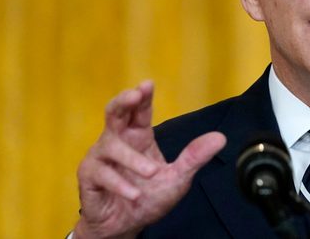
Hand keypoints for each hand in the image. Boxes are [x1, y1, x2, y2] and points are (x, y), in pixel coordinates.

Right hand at [73, 81, 225, 238]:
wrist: (125, 227)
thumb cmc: (147, 198)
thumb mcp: (177, 178)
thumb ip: (194, 157)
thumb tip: (220, 138)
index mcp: (138, 137)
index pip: (139, 110)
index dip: (142, 96)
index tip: (148, 84)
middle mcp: (117, 141)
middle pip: (114, 112)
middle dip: (123, 101)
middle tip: (134, 95)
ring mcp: (100, 158)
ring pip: (111, 146)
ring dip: (132, 160)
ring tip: (151, 173)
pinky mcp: (89, 177)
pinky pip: (102, 174)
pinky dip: (120, 184)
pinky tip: (134, 194)